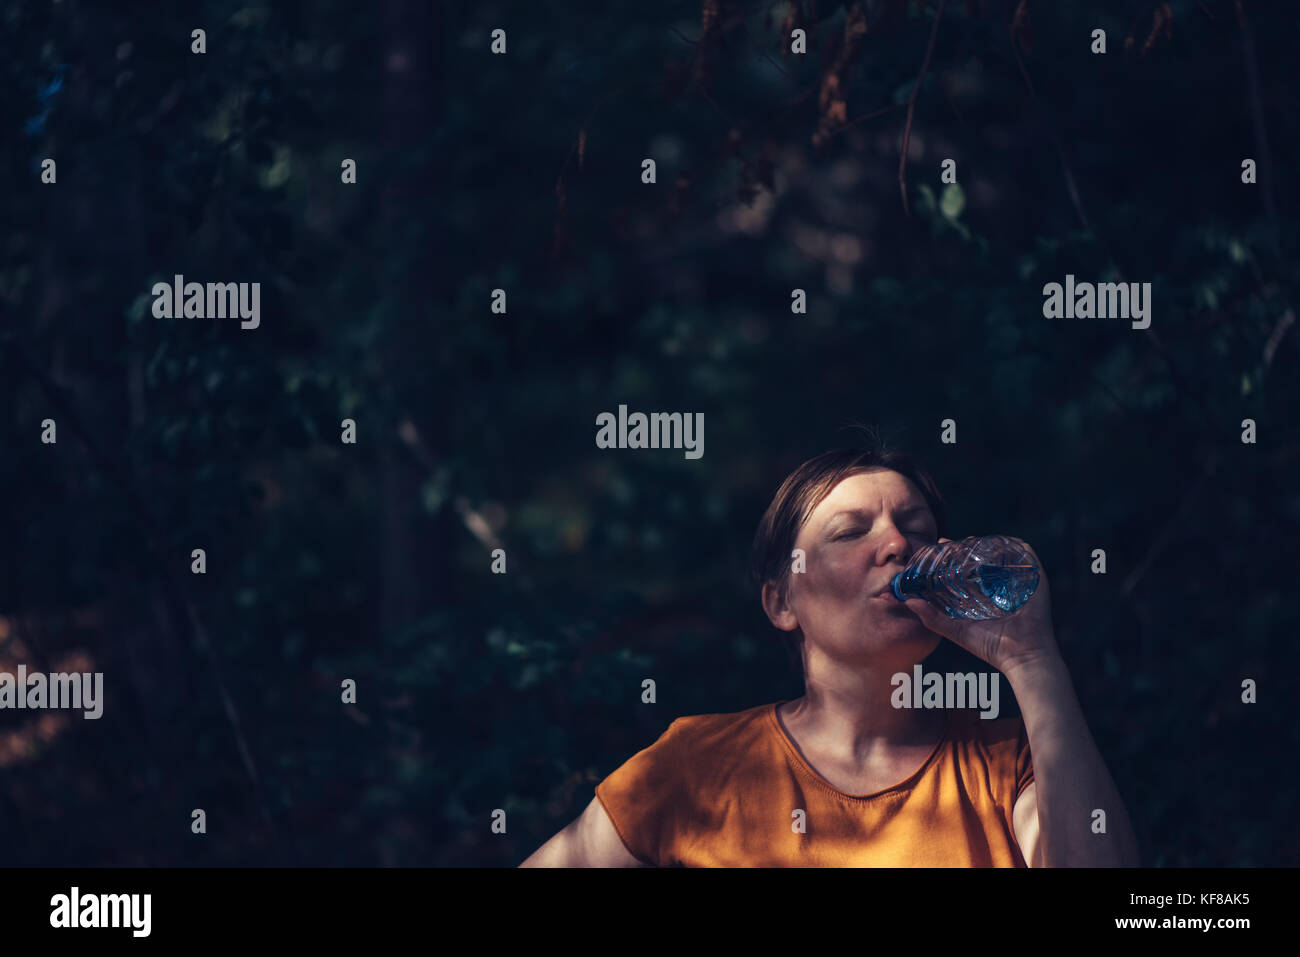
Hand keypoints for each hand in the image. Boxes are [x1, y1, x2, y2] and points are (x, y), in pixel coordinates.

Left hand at [901, 537, 1060, 673]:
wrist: (1021, 657)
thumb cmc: (991, 647)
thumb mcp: (956, 629)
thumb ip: (932, 617)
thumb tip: (908, 601)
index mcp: (987, 594)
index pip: (970, 566)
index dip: (954, 554)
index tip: (940, 545)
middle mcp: (1003, 584)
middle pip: (986, 555)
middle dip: (969, 546)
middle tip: (951, 543)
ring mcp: (1020, 580)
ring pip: (1003, 551)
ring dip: (987, 543)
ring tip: (970, 542)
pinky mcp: (1036, 579)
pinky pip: (1026, 554)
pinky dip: (1012, 545)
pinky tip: (994, 544)